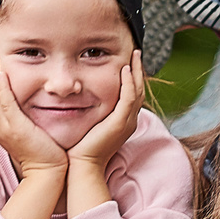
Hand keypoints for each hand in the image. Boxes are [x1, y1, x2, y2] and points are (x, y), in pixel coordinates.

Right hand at [0, 55, 67, 178]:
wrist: (48, 173)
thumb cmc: (44, 155)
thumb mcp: (29, 134)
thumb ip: (25, 121)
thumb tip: (28, 110)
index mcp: (0, 128)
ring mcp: (5, 128)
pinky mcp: (16, 128)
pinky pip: (4, 104)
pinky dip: (1, 88)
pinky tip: (2, 75)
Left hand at [67, 50, 146, 173]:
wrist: (82, 166)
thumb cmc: (81, 149)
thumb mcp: (90, 126)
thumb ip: (91, 112)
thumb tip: (80, 99)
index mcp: (124, 122)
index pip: (133, 94)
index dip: (133, 77)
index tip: (129, 61)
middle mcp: (129, 121)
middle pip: (139, 90)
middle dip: (139, 70)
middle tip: (137, 52)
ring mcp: (127, 122)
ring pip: (137, 91)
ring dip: (137, 71)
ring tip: (135, 54)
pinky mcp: (120, 123)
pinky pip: (128, 98)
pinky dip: (128, 82)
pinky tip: (125, 69)